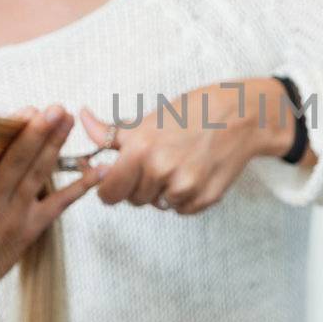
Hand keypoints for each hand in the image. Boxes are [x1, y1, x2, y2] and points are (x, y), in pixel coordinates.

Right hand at [0, 105, 97, 283]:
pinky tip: (99, 170)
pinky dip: (80, 186)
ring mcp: (15, 216)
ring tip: (69, 121)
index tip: (29, 110)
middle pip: (18, 160)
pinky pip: (59, 204)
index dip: (14, 132)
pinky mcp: (31, 229)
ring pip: (38, 176)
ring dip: (55, 146)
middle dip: (39, 132)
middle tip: (57, 108)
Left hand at [79, 77, 301, 214]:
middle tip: (155, 164)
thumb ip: (111, 133)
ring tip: (179, 164)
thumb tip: (83, 120)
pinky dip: (185, 197)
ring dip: (163, 191)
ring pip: (158, 204)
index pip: (108, 193)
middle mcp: (160, 171)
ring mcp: (184, 187)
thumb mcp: (148, 120)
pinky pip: (181, 209)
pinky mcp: (204, 199)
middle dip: (138, 187)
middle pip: (133, 200)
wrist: (239, 115)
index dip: (109, 188)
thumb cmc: (192, 112)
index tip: (115, 181)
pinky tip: (194, 172)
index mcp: (140, 150)